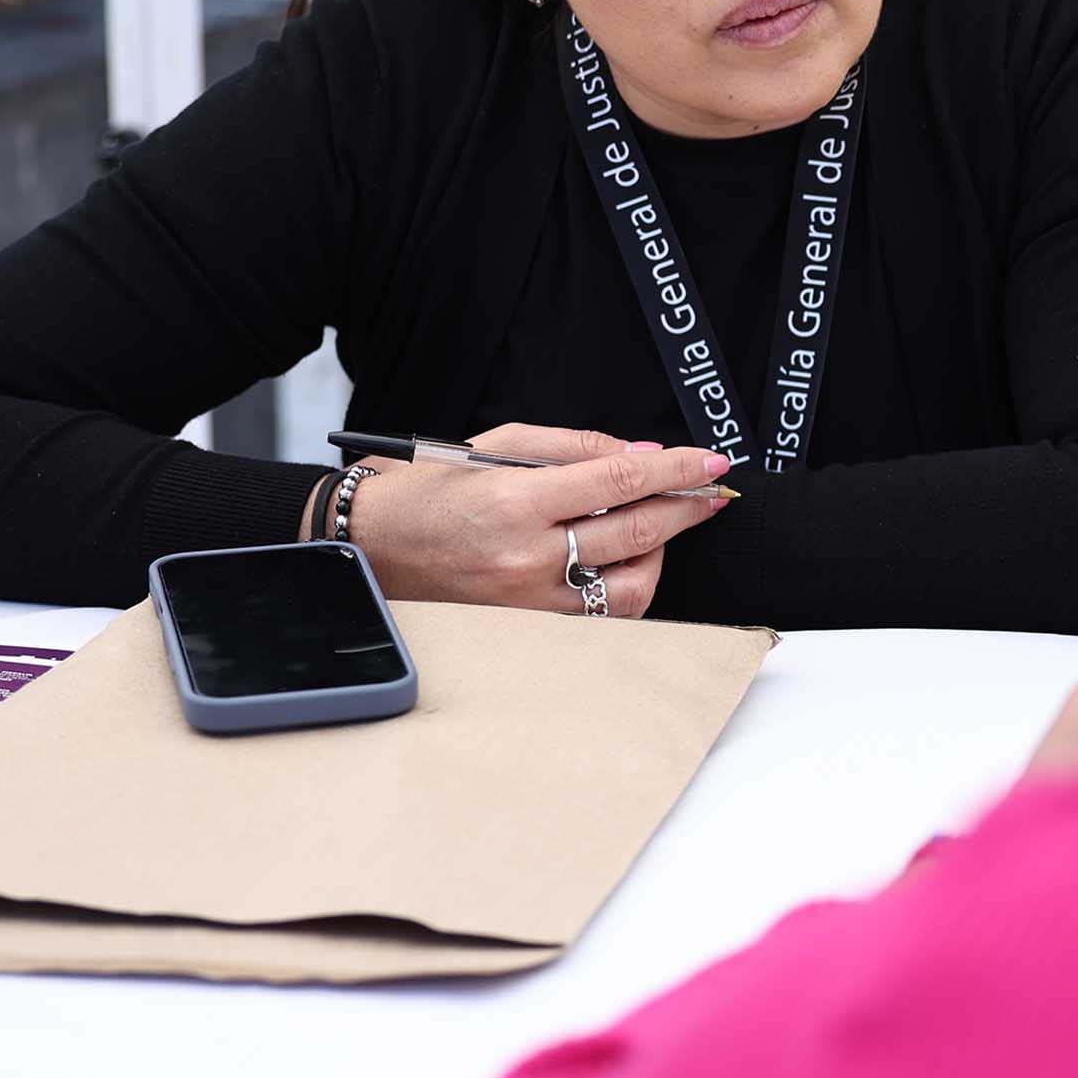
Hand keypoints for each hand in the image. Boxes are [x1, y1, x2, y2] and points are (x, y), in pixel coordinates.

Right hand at [344, 423, 734, 617]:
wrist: (365, 549)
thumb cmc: (423, 494)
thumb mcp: (492, 447)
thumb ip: (573, 448)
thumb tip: (641, 456)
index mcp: (514, 500)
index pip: (619, 480)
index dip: (676, 469)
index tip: (710, 462)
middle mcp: (525, 557)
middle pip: (637, 532)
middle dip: (686, 507)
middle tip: (711, 492)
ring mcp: (528, 602)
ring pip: (630, 586)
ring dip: (660, 552)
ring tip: (661, 527)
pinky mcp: (528, 631)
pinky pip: (601, 617)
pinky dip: (626, 588)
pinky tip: (627, 562)